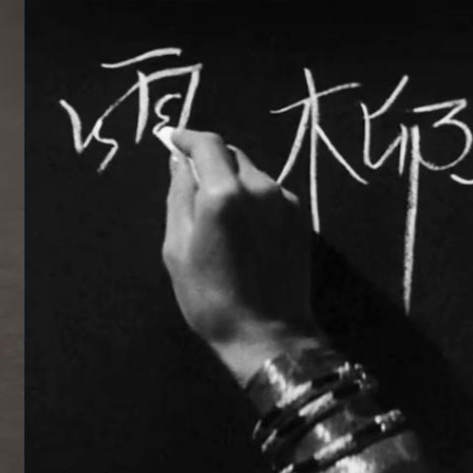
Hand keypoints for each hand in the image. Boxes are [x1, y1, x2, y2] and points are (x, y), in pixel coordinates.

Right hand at [160, 127, 325, 384]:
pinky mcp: (301, 216)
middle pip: (230, 154)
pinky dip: (252, 198)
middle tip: (191, 184)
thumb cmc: (211, 298)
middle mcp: (259, 187)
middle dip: (208, 160)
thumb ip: (179, 197)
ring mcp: (285, 201)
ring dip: (232, 180)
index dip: (186, 137)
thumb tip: (178, 161)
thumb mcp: (177, 249)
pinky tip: (244, 230)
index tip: (171, 140)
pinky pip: (269, 193)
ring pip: (251, 173)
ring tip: (219, 216)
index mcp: (224, 194)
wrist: (269, 335)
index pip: (206, 143)